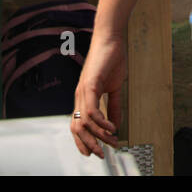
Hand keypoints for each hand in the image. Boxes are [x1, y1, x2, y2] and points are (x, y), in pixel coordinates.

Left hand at [70, 32, 126, 158]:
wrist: (110, 38)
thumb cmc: (111, 59)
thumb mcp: (114, 87)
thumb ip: (113, 106)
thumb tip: (115, 125)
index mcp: (83, 98)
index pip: (77, 125)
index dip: (83, 141)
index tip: (95, 152)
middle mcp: (79, 97)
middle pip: (77, 129)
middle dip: (89, 145)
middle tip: (103, 154)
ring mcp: (83, 91)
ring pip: (84, 123)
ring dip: (99, 136)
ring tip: (112, 140)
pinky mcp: (89, 85)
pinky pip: (92, 111)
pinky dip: (102, 122)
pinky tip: (111, 126)